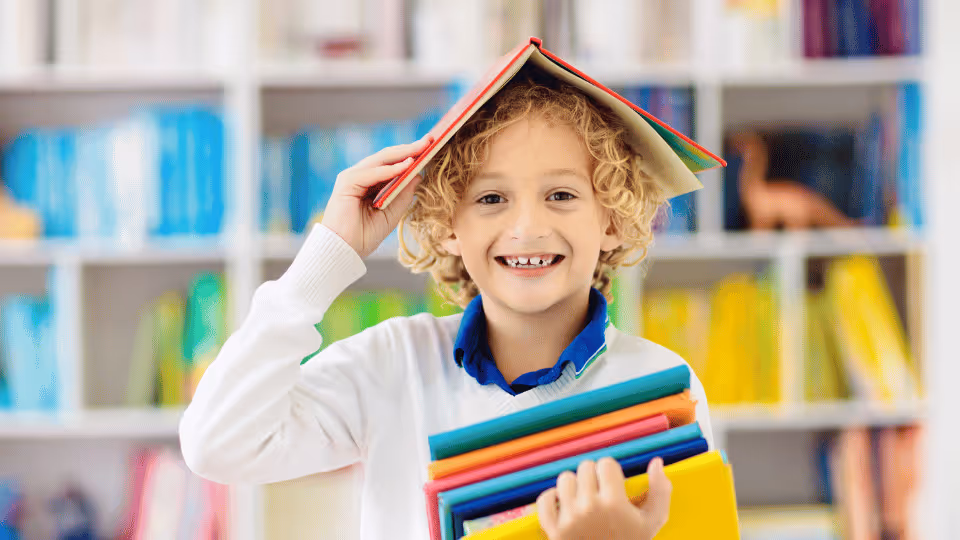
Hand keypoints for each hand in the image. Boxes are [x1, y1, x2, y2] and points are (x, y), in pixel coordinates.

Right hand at [320, 133, 432, 258]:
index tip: (430, 148)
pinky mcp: (347, 182)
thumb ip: (403, 195)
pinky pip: (372, 172)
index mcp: (369, 183)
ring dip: (403, 154)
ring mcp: (352, 177)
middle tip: (429, 140)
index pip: (392, 164)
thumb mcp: (391, 213)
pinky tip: (406, 166)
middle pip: (387, 157)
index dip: (410, 155)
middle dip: (409, 149)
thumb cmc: (364, 236)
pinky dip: (390, 169)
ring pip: (381, 160)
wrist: (343, 251)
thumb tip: (419, 175)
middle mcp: (360, 177)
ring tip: (422, 148)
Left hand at [536, 457, 672, 539]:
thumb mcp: (652, 522)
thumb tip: (656, 461)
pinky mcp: (553, 530)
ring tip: (584, 499)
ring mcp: (568, 519)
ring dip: (574, 486)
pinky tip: (564, 505)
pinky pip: (544, 500)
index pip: (606, 463)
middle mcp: (589, 508)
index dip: (611, 472)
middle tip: (600, 492)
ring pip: (565, 479)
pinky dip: (551, 499)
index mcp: (613, 503)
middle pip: (585, 468)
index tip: (614, 485)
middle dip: (594, 477)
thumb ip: (660, 491)